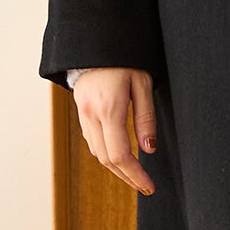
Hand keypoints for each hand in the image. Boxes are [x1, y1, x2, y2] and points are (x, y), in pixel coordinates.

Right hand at [74, 68, 156, 195]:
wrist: (94, 43)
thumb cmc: (123, 59)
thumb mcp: (142, 84)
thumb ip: (145, 118)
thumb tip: (149, 148)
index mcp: (108, 109)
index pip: (120, 155)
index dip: (135, 175)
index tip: (149, 186)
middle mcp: (91, 115)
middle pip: (107, 160)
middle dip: (127, 177)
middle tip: (145, 186)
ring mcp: (82, 114)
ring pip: (97, 153)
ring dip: (116, 168)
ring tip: (135, 175)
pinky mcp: (81, 112)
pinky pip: (92, 141)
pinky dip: (106, 153)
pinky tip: (120, 156)